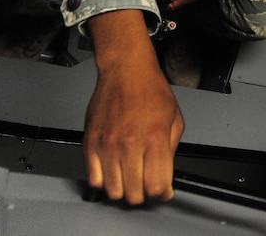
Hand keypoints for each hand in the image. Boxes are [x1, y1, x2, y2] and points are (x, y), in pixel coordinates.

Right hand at [84, 10, 184, 204]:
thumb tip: (165, 174)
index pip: (157, 185)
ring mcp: (108, 145)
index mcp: (155, 139)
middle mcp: (130, 144)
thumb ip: (171, 150)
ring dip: (123, 190)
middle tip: (146, 186)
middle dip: (144, 195)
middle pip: (135, 193)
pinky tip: (113, 172)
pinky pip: (93, 177)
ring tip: (130, 180)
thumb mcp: (175, 119)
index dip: (162, 194)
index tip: (163, 192)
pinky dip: (103, 182)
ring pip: (113, 190)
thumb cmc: (152, 90)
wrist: (127, 71)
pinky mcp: (90, 142)